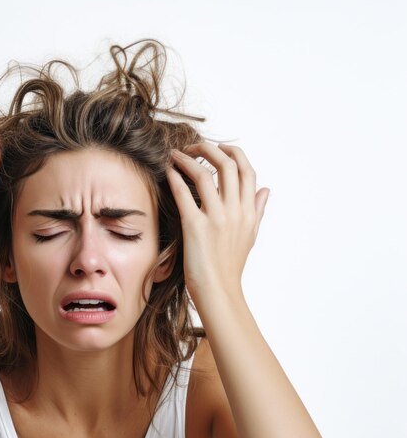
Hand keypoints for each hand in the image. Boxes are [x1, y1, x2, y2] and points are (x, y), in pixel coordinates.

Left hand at [166, 142, 269, 303]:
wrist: (219, 290)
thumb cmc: (230, 265)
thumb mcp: (250, 235)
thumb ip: (258, 210)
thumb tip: (266, 190)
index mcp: (249, 212)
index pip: (247, 170)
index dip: (234, 153)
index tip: (220, 146)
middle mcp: (235, 211)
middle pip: (227, 165)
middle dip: (210, 149)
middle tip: (194, 146)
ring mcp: (216, 219)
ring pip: (204, 175)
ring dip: (188, 158)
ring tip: (176, 154)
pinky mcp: (195, 227)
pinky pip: (184, 195)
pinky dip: (176, 177)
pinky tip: (169, 170)